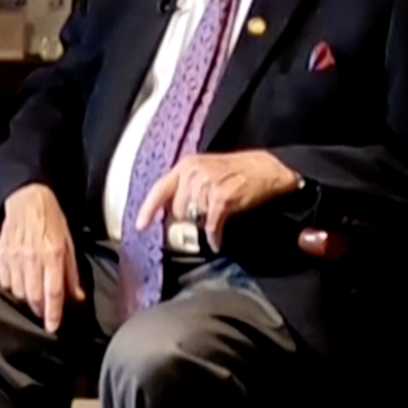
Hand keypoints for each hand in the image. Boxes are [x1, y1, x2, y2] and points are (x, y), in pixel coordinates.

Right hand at [0, 184, 83, 332]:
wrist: (27, 199)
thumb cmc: (51, 219)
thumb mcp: (69, 244)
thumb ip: (72, 273)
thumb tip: (77, 297)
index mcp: (53, 255)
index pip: (53, 292)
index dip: (53, 314)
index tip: (52, 327)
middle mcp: (32, 258)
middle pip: (34, 297)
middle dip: (40, 310)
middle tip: (45, 313)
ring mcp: (14, 257)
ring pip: (18, 292)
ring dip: (27, 298)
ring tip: (34, 294)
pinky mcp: (1, 255)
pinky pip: (5, 281)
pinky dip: (13, 286)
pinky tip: (20, 281)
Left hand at [136, 151, 302, 250]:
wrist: (266, 168)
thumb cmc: (236, 171)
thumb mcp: (205, 169)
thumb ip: (185, 186)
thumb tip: (168, 209)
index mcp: (186, 166)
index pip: (160, 189)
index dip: (148, 209)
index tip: (141, 225)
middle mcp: (193, 173)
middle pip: (176, 210)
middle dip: (186, 220)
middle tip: (200, 220)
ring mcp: (207, 185)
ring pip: (193, 219)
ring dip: (202, 227)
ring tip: (213, 224)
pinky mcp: (221, 198)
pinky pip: (210, 225)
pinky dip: (214, 236)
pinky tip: (217, 240)